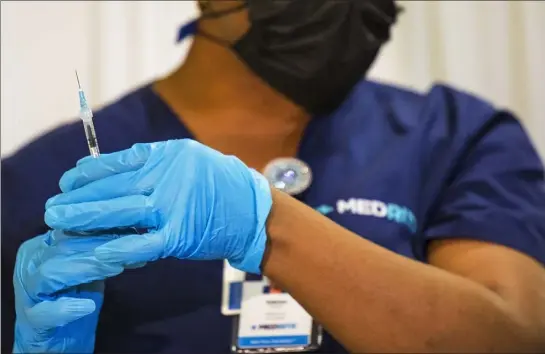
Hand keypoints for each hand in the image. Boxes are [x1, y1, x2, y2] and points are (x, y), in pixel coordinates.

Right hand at [13, 230, 123, 352]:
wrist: (57, 338)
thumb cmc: (76, 295)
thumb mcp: (91, 267)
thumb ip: (104, 250)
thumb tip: (134, 232)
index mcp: (42, 244)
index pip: (71, 228)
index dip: (101, 227)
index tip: (130, 228)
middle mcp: (30, 262)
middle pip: (63, 246)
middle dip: (100, 245)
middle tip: (130, 246)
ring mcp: (27, 290)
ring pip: (51, 273)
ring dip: (86, 269)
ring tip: (115, 268)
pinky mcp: (30, 319)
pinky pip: (44, 311)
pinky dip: (65, 308)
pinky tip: (87, 306)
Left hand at [45, 140, 272, 273]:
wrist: (252, 210)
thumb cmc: (220, 184)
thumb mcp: (189, 159)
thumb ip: (154, 163)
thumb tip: (114, 171)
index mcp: (167, 155)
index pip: (118, 162)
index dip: (89, 173)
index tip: (69, 180)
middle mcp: (167, 176)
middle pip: (114, 187)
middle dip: (79, 197)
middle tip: (52, 206)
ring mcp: (172, 206)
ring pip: (121, 212)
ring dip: (87, 218)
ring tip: (60, 222)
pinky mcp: (178, 235)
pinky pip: (142, 242)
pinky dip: (119, 247)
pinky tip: (97, 250)